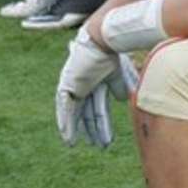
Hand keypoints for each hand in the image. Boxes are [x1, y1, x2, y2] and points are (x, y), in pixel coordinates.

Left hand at [55, 26, 119, 144]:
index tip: (106, 141)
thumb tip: (122, 100)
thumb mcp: (120, 74)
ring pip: (74, 112)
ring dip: (75, 129)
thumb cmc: (114, 52)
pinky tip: (65, 134)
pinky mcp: (67, 83)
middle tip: (97, 147)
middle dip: (92, 130)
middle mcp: (84, 85)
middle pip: (88, 113)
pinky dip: (65, 120)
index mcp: (97, 84)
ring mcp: (74, 84)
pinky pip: (65, 106)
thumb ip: (121, 87)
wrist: (104, 40)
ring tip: (71, 144)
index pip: (99, 109)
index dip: (102, 125)